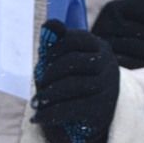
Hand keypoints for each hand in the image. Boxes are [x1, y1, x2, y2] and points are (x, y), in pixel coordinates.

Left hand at [30, 23, 119, 142]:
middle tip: (39, 83)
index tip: (45, 60)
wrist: (102, 114)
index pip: (74, 39)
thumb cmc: (80, 81)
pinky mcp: (102, 110)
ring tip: (35, 102)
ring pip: (71, 85)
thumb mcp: (70, 60)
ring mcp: (107, 88)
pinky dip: (50, 114)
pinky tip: (38, 117)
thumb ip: (58, 42)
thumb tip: (48, 25)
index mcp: (100, 48)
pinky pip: (72, 108)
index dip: (54, 48)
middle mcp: (107, 66)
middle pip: (72, 61)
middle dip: (50, 73)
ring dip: (47, 94)